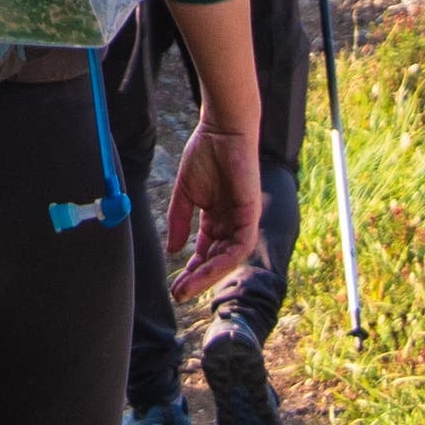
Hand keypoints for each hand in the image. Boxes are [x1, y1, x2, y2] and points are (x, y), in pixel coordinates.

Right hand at [162, 106, 260, 307]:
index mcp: (216, 218)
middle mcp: (231, 223)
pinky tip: (206, 269)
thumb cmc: (205, 154)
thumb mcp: (185, 194)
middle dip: (197, 278)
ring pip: (228, 258)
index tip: (175, 286)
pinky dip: (224, 260)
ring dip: (208, 275)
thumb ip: (178, 221)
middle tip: (179, 294)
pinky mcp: (251, 214)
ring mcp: (242, 220)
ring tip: (188, 287)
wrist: (221, 130)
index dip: (191, 270)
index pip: (205, 252)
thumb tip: (173, 250)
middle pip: (216, 260)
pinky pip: (240, 245)